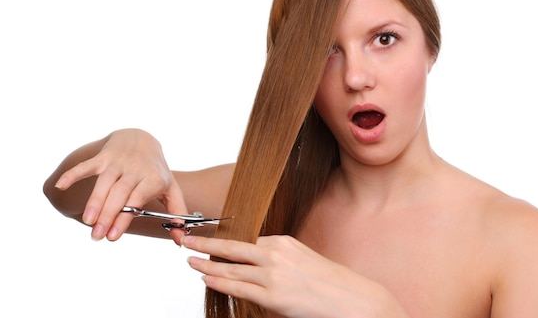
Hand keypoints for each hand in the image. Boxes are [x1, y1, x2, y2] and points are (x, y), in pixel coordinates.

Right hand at [54, 129, 187, 242]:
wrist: (142, 138)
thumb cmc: (156, 171)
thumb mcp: (171, 189)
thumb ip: (177, 213)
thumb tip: (181, 240)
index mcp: (153, 179)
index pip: (136, 201)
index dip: (124, 218)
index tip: (113, 237)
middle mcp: (135, 170)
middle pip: (119, 194)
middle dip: (107, 215)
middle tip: (97, 237)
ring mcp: (118, 162)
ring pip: (104, 182)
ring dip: (94, 201)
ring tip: (87, 221)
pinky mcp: (103, 157)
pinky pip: (87, 165)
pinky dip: (73, 174)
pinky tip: (61, 186)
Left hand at [183, 235, 400, 317]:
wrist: (350, 299)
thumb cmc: (329, 282)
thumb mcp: (303, 259)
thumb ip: (278, 259)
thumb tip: (258, 265)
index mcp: (283, 241)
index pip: (247, 241)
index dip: (226, 242)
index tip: (210, 239)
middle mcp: (275, 254)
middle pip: (232, 247)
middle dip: (206, 242)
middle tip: (186, 238)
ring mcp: (272, 275)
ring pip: (231, 268)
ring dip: (207, 264)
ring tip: (190, 259)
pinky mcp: (272, 297)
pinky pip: (238, 287)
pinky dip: (219, 281)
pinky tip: (206, 278)